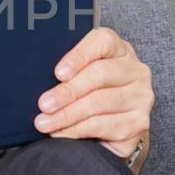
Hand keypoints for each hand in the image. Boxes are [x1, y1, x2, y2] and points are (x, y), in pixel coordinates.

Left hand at [33, 26, 152, 161]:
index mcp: (119, 49)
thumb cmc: (87, 96)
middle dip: (67, 91)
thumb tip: (33, 74)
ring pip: (100, 102)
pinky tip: (61, 133)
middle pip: (99, 74)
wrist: (110, 130)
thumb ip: (65, 71)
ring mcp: (141, 96)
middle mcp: (135, 70)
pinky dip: (77, 130)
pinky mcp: (139, 122)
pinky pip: (104, 125)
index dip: (79, 55)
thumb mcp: (78, 77)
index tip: (58, 73)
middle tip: (43, 104)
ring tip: (45, 123)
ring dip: (67, 115)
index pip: (103, 41)